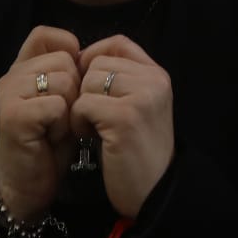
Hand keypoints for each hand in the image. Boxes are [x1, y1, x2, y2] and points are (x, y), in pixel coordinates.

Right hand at [0, 28, 82, 221]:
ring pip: (63, 81)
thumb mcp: (62, 101)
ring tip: (57, 128)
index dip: (69, 51)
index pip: (45, 35)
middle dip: (76, 89)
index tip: (75, 80)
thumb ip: (69, 75)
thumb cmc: (49, 143)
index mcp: (22, 68)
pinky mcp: (13, 115)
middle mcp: (11, 76)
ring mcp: (9, 94)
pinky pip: (57, 105)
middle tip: (64, 116)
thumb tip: (90, 54)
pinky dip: (63, 125)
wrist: (27, 185)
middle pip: (64, 60)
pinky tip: (52, 138)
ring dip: (70, 109)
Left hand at [71, 36, 174, 218]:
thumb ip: (121, 80)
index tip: (88, 86)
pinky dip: (80, 122)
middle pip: (98, 63)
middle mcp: (154, 80)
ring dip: (81, 106)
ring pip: (88, 81)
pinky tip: (93, 138)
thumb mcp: (136, 107)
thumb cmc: (138, 153)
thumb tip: (82, 59)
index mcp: (157, 75)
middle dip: (86, 88)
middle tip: (93, 117)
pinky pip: (83, 104)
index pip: (118, 43)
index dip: (94, 58)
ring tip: (94, 129)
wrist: (154, 194)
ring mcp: (142, 97)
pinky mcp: (125, 117)